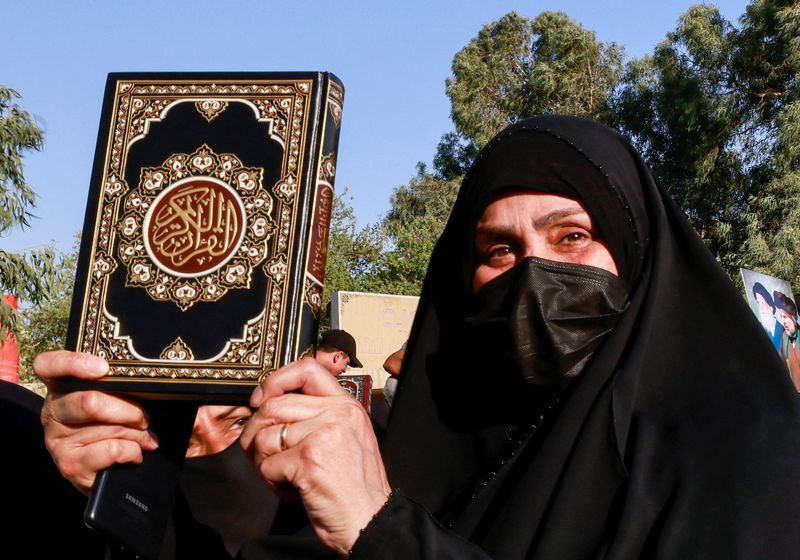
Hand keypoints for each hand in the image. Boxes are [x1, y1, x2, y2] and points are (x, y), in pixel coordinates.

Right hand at [35, 350, 157, 493]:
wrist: (102, 470)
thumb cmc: (112, 424)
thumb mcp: (113, 398)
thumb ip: (117, 385)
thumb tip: (145, 382)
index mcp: (61, 387)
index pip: (48, 365)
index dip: (74, 363)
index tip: (103, 368)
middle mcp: (52, 411)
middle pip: (90, 401)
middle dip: (129, 411)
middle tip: (144, 419)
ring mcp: (56, 440)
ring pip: (108, 428)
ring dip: (136, 434)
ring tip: (142, 439)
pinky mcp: (70, 465)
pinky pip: (112, 450)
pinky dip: (132, 451)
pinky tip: (134, 455)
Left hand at [241, 357, 390, 555]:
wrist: (370, 521)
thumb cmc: (355, 487)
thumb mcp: (347, 437)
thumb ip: (318, 415)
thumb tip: (271, 405)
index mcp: (347, 405)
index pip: (307, 368)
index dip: (276, 380)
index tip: (261, 398)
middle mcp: (338, 413)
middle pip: (273, 405)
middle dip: (256, 432)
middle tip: (261, 453)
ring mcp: (324, 434)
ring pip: (265, 436)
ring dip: (263, 462)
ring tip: (284, 476)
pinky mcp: (309, 460)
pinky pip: (267, 465)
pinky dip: (272, 483)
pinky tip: (294, 490)